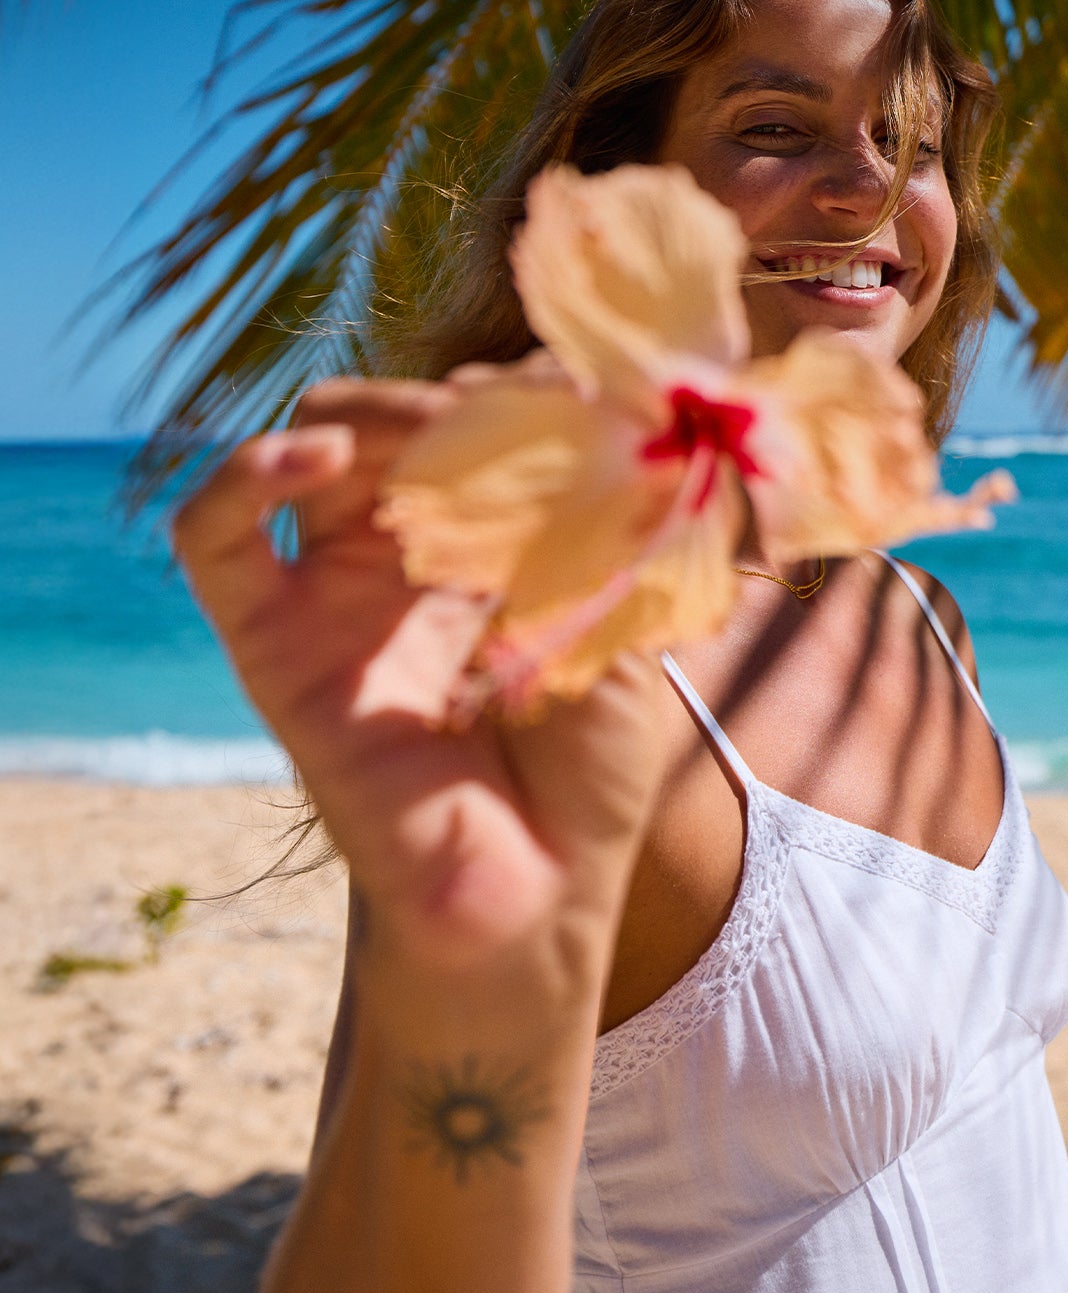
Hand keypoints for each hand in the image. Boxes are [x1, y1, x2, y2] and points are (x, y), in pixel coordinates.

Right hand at [175, 377, 667, 978]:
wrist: (533, 902)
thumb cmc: (589, 772)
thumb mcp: (629, 625)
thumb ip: (616, 526)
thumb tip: (609, 416)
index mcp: (486, 531)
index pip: (481, 410)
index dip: (524, 390)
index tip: (588, 403)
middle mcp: (403, 547)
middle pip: (396, 412)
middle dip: (453, 397)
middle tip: (514, 416)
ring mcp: (330, 587)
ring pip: (314, 441)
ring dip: (378, 413)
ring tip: (439, 432)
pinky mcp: (268, 641)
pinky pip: (214, 538)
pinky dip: (243, 476)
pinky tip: (313, 457)